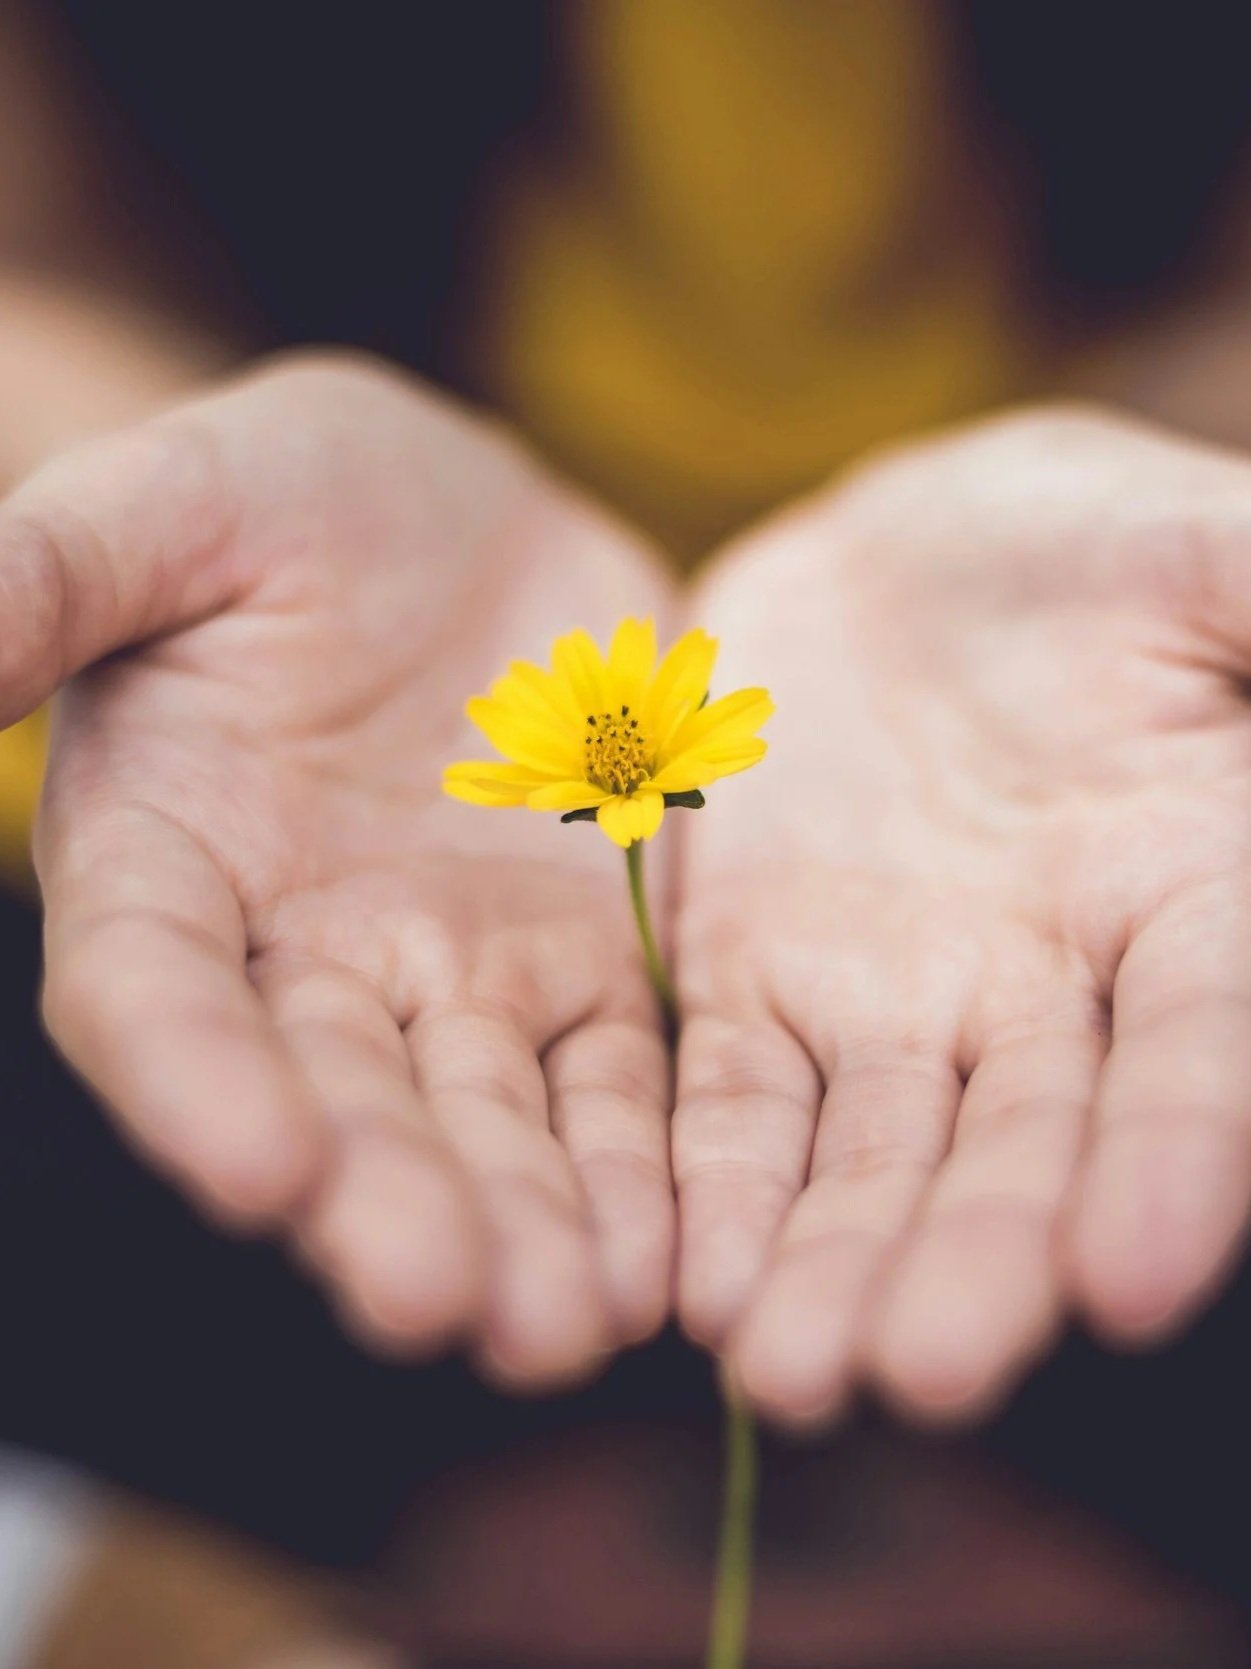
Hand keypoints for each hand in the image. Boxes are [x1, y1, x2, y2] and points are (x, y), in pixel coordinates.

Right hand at [9, 354, 675, 1385]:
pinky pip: (611, 1080)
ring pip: (482, 1121)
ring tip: (565, 1326)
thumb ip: (49, 578)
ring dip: (522, 1225)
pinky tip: (664, 1258)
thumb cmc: (286, 496)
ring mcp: (452, 973)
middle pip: (333, 1098)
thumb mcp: (172, 504)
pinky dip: (635, 1166)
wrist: (464, 520)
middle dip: (382, 1200)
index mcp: (168, 860)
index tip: (255, 1165)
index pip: (153, 994)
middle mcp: (302, 955)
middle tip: (437, 1301)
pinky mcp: (581, 966)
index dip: (194, 1081)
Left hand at [674, 408, 1250, 1423]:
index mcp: (1184, 892)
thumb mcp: (1193, 549)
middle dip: (974, 1258)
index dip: (1171, 1157)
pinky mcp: (755, 982)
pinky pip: (736, 1098)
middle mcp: (1044, 988)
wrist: (890, 565)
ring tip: (784, 1375)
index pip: (1195, 1045)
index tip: (1130, 1278)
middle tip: (917, 1376)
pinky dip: (719, 1184)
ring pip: (870, 1154)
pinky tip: (694, 1283)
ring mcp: (890, 998)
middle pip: (1018, 1144)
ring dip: (830, 1263)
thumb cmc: (1074, 543)